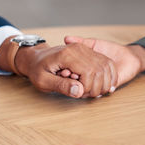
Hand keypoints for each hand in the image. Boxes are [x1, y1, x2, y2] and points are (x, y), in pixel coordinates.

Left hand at [0, 37, 117, 97]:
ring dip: (103, 83)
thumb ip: (60, 86)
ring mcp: (85, 49)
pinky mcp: (89, 52)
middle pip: (99, 71)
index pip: (88, 73)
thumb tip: (79, 91)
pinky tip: (102, 85)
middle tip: (85, 94)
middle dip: (96, 87)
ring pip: (105, 67)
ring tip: (91, 91)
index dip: (87, 88)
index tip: (78, 93)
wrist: (36, 58)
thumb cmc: (37, 70)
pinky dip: (108, 76)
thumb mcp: (43, 81)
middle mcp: (78, 49)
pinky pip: (106, 63)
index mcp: (67, 55)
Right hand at [63, 36, 144, 91]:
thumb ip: (80, 42)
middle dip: (72, 79)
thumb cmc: (110, 49)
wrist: (129, 57)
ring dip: (81, 85)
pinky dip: (93, 88)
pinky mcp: (105, 88)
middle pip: (75, 84)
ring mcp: (96, 85)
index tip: (63, 70)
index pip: (70, 74)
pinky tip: (90, 82)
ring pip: (84, 90)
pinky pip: (96, 92)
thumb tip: (66, 38)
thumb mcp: (93, 43)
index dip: (65, 73)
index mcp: (83, 69)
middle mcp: (88, 79)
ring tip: (79, 78)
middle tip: (68, 75)